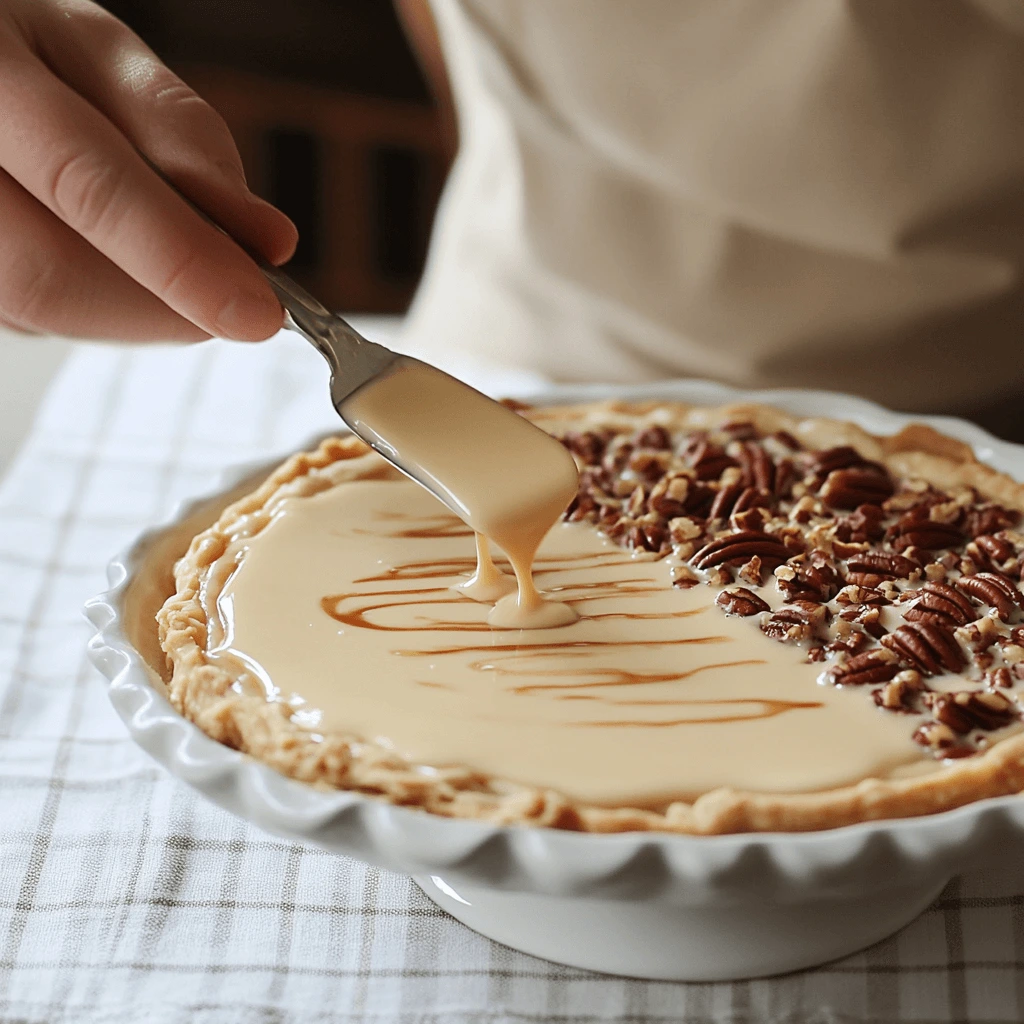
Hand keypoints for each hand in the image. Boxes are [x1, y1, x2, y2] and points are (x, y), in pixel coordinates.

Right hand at [0, 0, 297, 341]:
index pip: (88, 187)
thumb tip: (265, 240)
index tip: (260, 312)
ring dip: (141, 308)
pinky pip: (32, 318)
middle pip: (51, 277)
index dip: (183, 260)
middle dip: (170, 307)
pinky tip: (116, 260)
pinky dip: (102, 303)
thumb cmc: (12, 40)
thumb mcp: (96, 52)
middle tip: (239, 301)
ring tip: (172, 257)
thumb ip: (179, 135)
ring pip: (46, 313)